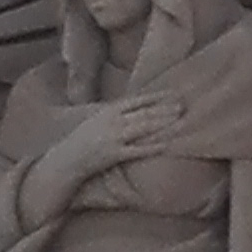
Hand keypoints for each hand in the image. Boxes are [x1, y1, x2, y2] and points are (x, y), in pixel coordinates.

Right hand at [59, 89, 190, 178]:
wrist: (67, 158)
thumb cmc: (84, 139)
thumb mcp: (98, 118)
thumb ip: (116, 112)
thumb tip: (137, 106)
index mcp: (109, 110)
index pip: (137, 100)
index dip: (156, 96)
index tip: (172, 93)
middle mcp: (113, 122)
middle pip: (144, 113)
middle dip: (165, 109)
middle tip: (184, 106)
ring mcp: (114, 138)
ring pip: (144, 129)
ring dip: (163, 124)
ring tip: (180, 120)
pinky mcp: (115, 155)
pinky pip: (138, 150)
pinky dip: (153, 147)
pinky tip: (167, 144)